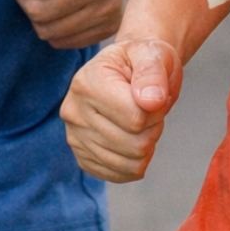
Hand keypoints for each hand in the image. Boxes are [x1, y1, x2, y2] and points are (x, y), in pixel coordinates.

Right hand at [59, 39, 182, 181]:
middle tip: (147, 108)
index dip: (156, 109)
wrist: (126, 70)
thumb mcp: (151, 55)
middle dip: (153, 128)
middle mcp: (73, 111)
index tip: (153, 94)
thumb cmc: (140, 61)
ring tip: (138, 120)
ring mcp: (75, 137)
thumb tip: (151, 102)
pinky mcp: (82, 158)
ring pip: (130, 163)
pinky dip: (135, 162)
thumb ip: (152, 74)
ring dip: (146, 144)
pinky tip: (131, 139)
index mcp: (86, 83)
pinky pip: (120, 175)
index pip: (135, 119)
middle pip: (135, 145)